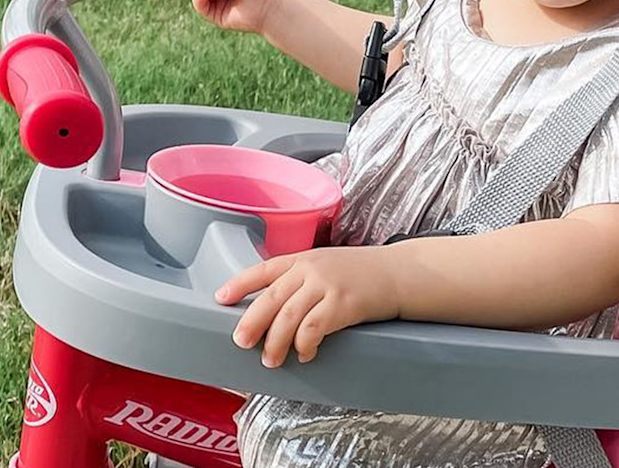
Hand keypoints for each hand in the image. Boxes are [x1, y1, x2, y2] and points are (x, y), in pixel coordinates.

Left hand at [216, 247, 398, 366]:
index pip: (264, 268)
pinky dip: (304, 346)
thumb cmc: (362, 274)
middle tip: (241, 343)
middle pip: (271, 297)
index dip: (240, 283)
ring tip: (271, 360)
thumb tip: (272, 313)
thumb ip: (302, 281)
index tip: (220, 298)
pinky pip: (312, 329)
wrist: (398, 273)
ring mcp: (327, 284)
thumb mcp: (328, 266)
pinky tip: (305, 354)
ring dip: (275, 343)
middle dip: (251, 322)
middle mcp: (312, 268)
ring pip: (288, 317)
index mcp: (304, 258)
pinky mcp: (343, 303)